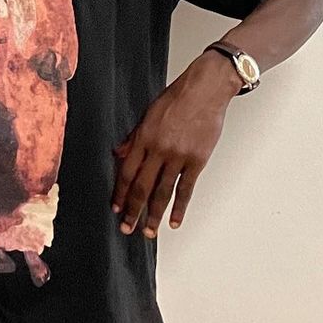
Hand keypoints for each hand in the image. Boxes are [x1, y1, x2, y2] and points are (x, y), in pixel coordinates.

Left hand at [111, 52, 240, 237]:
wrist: (205, 89)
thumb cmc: (177, 97)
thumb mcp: (148, 113)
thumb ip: (134, 136)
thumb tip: (118, 153)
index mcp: (144, 137)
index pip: (127, 172)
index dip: (120, 193)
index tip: (117, 208)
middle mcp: (159, 149)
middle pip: (142, 187)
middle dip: (133, 211)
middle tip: (127, 229)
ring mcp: (179, 156)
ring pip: (163, 192)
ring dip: (154, 215)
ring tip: (148, 233)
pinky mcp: (197, 160)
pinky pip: (186, 189)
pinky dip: (180, 208)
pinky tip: (174, 221)